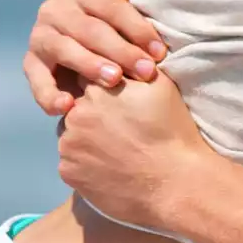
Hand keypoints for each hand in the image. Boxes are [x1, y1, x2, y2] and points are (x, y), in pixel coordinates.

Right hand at [23, 0, 168, 115]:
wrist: (92, 41)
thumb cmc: (117, 16)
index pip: (110, 6)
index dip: (136, 27)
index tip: (158, 51)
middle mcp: (56, 8)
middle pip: (90, 29)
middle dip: (120, 51)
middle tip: (146, 72)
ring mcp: (40, 35)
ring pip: (64, 49)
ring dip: (90, 66)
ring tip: (114, 81)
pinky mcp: (31, 63)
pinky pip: (37, 80)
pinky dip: (49, 95)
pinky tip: (67, 107)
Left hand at [57, 75, 208, 230]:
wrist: (174, 183)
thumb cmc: (171, 132)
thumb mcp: (159, 86)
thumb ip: (132, 67)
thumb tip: (121, 59)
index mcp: (96, 89)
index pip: (86, 78)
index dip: (101, 88)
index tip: (114, 101)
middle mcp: (75, 114)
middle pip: (75, 108)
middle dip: (90, 115)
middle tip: (117, 129)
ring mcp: (68, 145)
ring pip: (71, 136)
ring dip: (84, 139)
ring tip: (113, 150)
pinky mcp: (68, 173)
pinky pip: (71, 163)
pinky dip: (84, 164)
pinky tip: (107, 168)